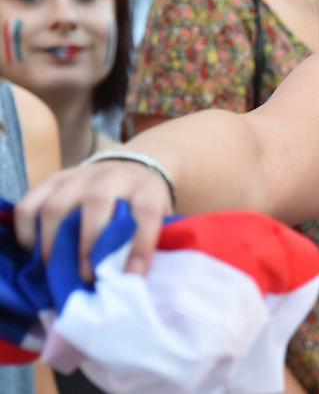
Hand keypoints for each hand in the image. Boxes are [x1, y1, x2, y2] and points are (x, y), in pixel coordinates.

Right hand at [15, 160, 172, 281]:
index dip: (139, 245)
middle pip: (96, 202)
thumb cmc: (139, 207)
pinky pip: (28, 206)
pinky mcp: (52, 182)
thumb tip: (133, 279)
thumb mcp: (158, 219)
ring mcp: (79, 176)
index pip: (146, 211)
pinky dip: (28, 233)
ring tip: (56, 269)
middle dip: (89, 246)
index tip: (132, 276)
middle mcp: (112, 176)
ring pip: (57, 206)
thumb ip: (153, 243)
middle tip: (87, 276)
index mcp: (145, 187)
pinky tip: (35, 251)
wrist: (126, 171)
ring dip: (53, 243)